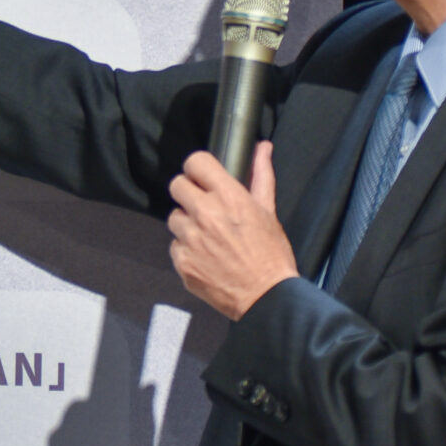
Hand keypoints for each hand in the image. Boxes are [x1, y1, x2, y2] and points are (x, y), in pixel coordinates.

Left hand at [166, 142, 298, 319]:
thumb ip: (261, 176)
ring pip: (174, 218)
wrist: (266, 298)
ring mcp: (190, 239)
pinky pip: (175, 246)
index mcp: (228, 196)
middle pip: (176, 185)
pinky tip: (205, 257)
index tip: (203, 178)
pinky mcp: (182, 262)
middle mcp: (204, 214)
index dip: (198, 169)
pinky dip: (186, 250)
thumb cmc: (271, 255)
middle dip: (188, 193)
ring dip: (186, 224)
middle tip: (202, 206)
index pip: (195, 162)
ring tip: (207, 237)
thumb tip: (262, 148)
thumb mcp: (268, 211)